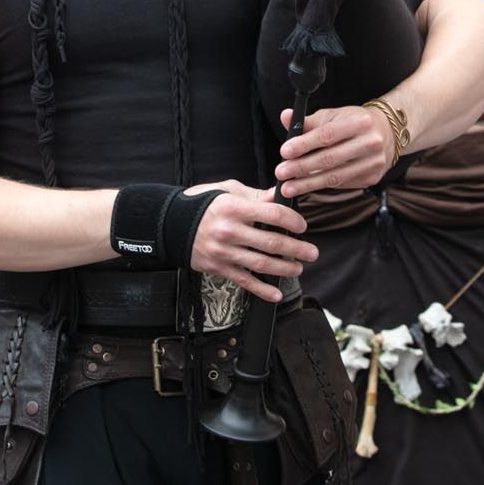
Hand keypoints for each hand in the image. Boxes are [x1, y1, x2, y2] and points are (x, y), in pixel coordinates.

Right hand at [184, 181, 315, 303]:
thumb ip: (255, 196)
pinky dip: (261, 290)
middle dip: (297, 249)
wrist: (171, 224)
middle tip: (312, 252)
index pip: (272, 214)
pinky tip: (275, 294)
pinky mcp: (218, 268)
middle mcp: (229, 231)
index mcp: (234, 207)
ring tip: (298, 268)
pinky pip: (244, 281)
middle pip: (271, 242)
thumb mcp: (228, 191)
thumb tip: (280, 196)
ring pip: (261, 264)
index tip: (302, 226)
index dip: (292, 220)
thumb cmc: (203, 204)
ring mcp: (224, 252)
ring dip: (285, 269)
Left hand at [275, 104, 394, 196]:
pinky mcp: (372, 178)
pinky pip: (342, 184)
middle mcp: (370, 143)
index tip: (284, 152)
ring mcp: (373, 163)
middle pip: (330, 159)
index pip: (327, 135)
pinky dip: (321, 186)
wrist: (387, 133)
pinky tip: (306, 186)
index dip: (304, 144)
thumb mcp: (334, 116)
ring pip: (335, 177)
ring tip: (288, 187)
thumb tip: (286, 117)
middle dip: (302, 167)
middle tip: (281, 173)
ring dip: (308, 184)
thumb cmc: (353, 122)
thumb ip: (309, 120)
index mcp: (360, 122)